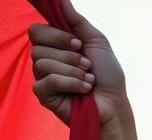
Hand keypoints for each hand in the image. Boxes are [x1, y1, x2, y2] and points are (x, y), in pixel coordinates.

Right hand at [29, 0, 125, 127]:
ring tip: (89, 80)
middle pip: (37, 45)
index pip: (36, 31)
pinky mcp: (44, 96)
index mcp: (54, 46)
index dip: (56, 35)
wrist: (115, 105)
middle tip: (87, 65)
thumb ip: (77, 21)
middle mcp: (46, 60)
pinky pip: (46, 81)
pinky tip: (83, 90)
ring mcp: (43, 78)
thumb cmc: (108, 77)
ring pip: (42, 63)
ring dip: (72, 71)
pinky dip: (69, 83)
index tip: (78, 44)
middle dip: (68, 55)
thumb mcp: (96, 42)